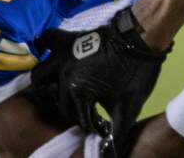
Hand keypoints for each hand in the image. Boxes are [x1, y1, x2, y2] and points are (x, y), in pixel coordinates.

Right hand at [30, 7, 168, 147]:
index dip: (92, 126)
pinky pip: (48, 39)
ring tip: (59, 91)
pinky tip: (46, 51)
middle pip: (60, 102)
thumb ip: (118, 131)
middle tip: (87, 112)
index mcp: (78, 93)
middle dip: (73, 111)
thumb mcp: (129, 106)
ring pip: (40, 75)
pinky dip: (44, 46)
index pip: (78, 118)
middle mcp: (64, 76)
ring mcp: (65, 56)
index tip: (102, 126)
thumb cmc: (137, 72)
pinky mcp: (70, 40)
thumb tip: (113, 154)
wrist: (143, 36)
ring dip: (46, 85)